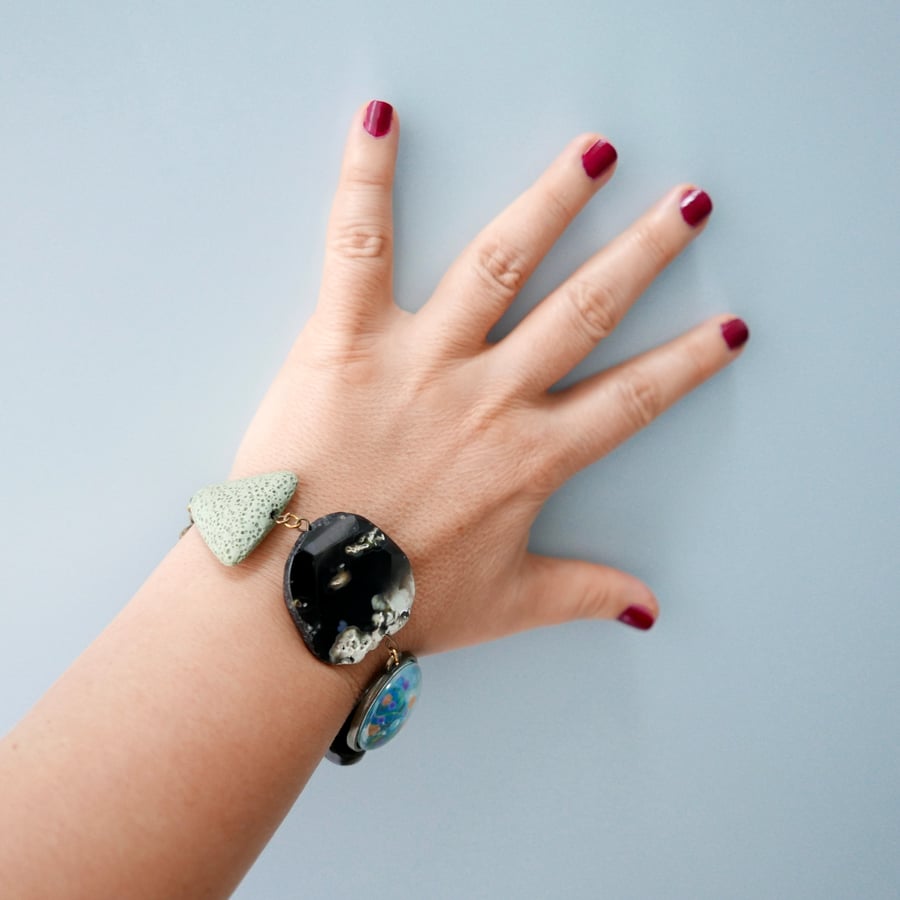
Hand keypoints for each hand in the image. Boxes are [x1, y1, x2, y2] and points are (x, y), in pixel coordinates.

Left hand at [231, 100, 747, 663]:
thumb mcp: (505, 603)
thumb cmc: (399, 599)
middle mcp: (490, 396)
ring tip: (594, 154)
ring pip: (500, 262)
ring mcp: (421, 358)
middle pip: (586, 311)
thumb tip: (647, 610)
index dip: (687, 363)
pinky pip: (361, 244)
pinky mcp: (347, 337)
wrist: (303, 598)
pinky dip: (366, 180)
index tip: (727, 327)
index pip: (632, 400)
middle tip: (687, 206)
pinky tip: (381, 121)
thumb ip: (581, 593)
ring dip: (552, 202)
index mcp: (531, 458)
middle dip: (645, 254)